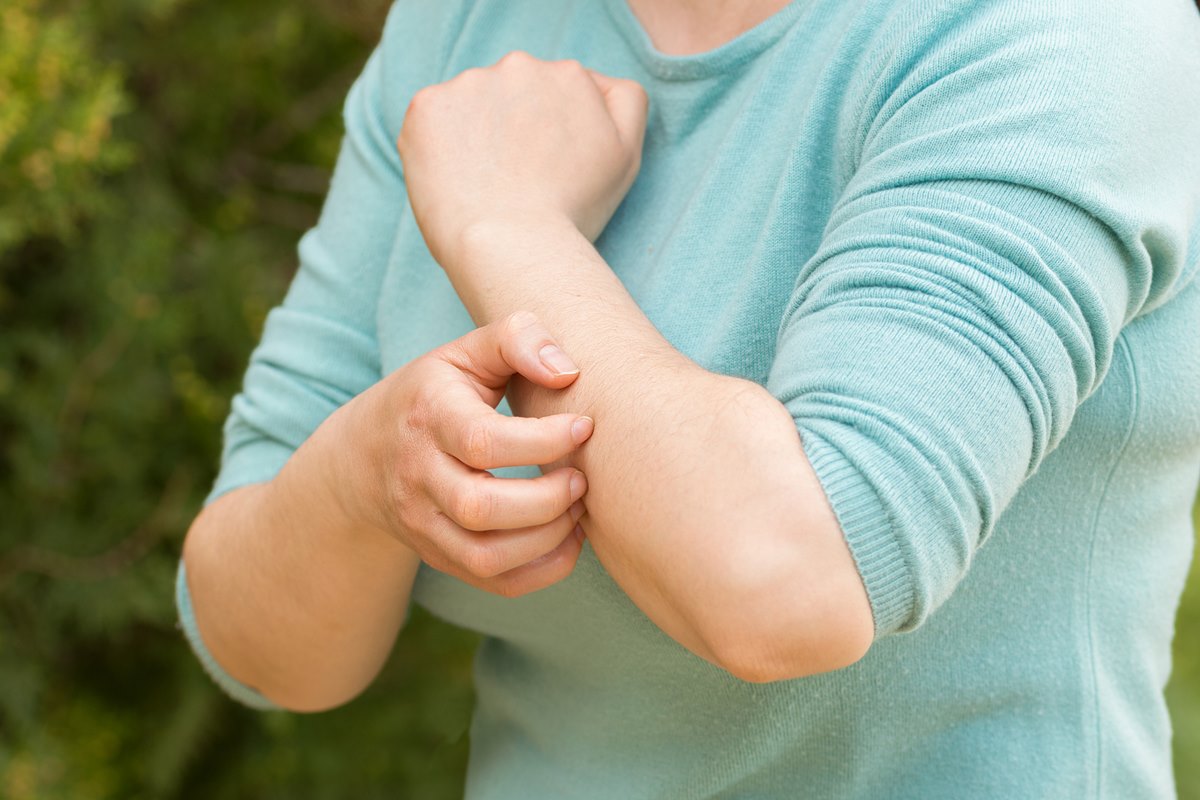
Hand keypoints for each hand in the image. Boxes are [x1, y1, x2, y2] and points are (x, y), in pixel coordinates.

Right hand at [336, 312, 593, 596]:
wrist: (366, 454)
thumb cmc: (436, 393)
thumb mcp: (466, 351)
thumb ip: (518, 338)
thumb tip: (568, 371)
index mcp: (429, 416)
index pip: (482, 441)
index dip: (543, 440)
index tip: (584, 427)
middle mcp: (418, 475)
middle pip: (481, 507)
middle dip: (548, 499)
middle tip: (583, 477)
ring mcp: (424, 523)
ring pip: (485, 556)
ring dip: (547, 539)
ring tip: (578, 507)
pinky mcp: (439, 556)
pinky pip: (494, 582)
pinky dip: (541, 571)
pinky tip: (568, 538)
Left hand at [397, 51, 647, 270]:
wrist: (512, 247)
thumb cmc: (573, 212)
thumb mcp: (626, 153)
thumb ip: (625, 102)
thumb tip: (598, 81)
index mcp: (569, 74)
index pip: (556, 96)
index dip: (550, 135)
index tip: (547, 170)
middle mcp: (519, 66)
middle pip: (513, 94)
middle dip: (512, 126)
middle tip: (515, 180)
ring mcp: (468, 83)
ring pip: (470, 106)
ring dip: (475, 135)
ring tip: (485, 185)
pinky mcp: (426, 107)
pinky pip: (432, 121)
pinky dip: (439, 148)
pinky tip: (456, 181)